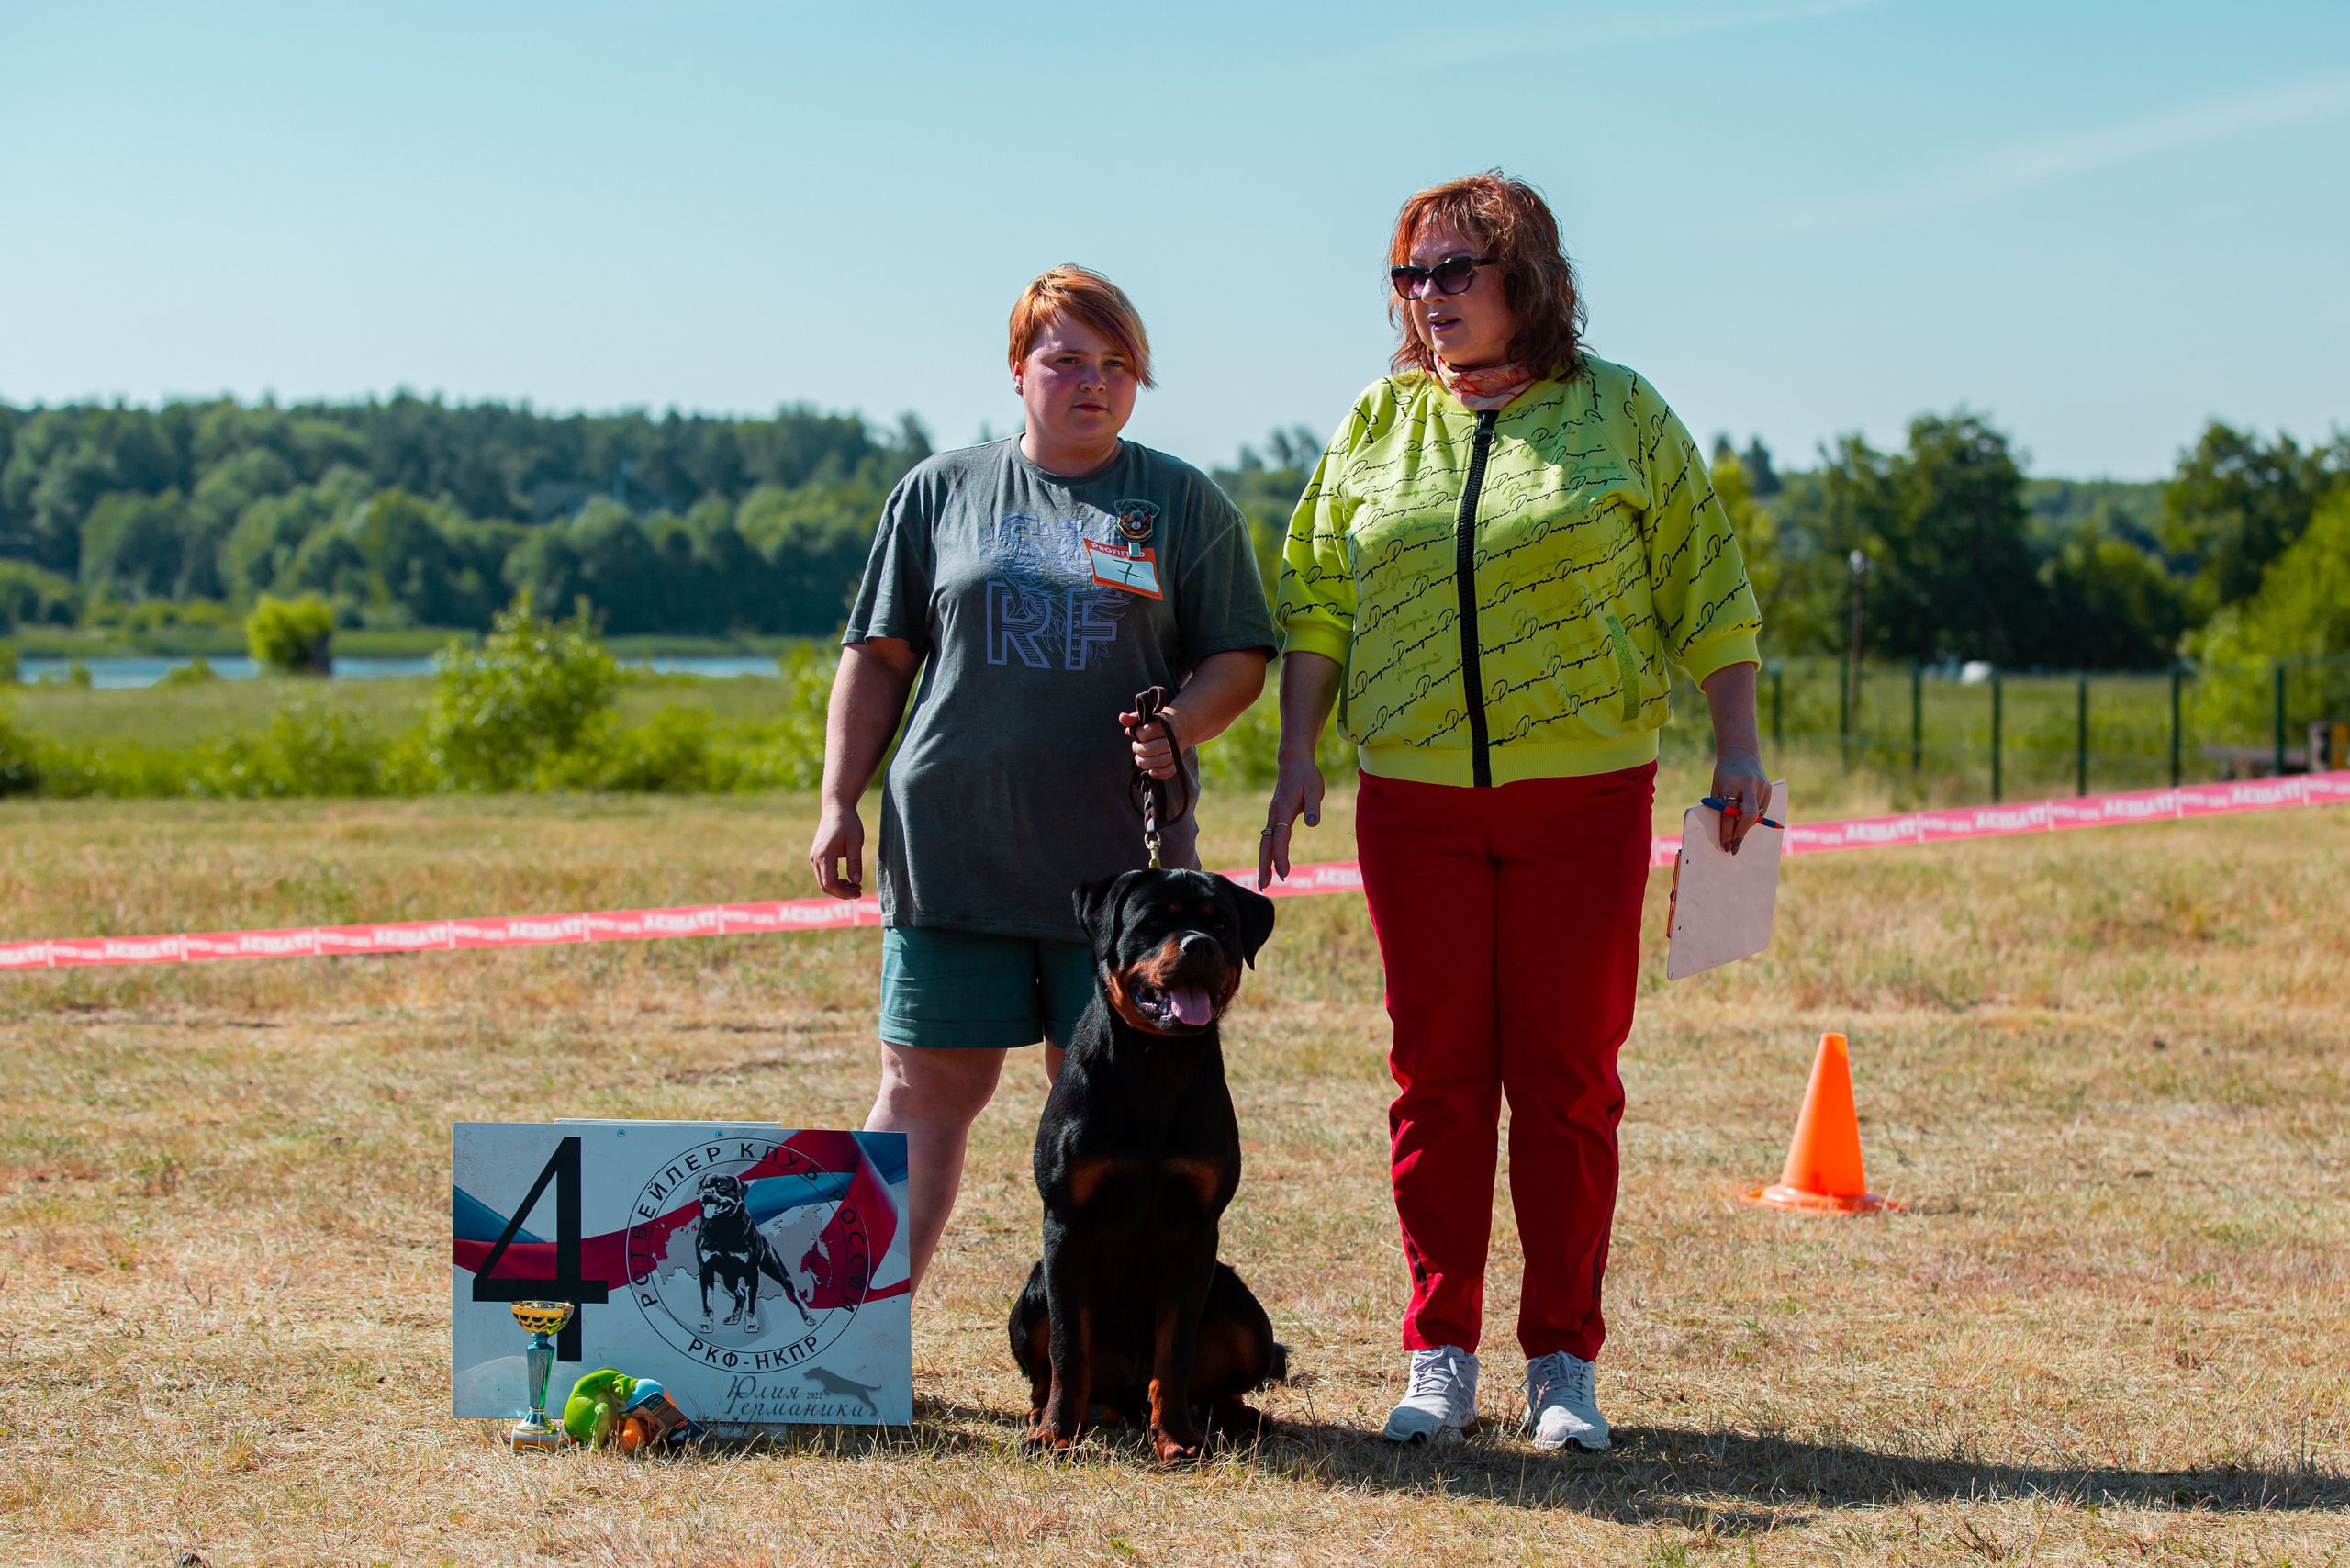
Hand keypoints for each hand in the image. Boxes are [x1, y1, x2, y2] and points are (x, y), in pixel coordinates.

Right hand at [808, 799, 865, 896]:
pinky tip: (848, 880)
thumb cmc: (848, 822)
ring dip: (838, 887)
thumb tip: (856, 882)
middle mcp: (815, 858)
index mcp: (824, 855)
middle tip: (858, 892)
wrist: (836, 807)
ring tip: (855, 887)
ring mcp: (814, 857)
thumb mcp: (855, 842)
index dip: (843, 892)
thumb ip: (855, 863)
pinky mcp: (817, 855)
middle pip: (824, 885)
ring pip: (823, 881)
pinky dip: (834, 880)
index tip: (858, 893)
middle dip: (841, 892)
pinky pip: (823, 874)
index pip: (830, 883)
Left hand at [1120, 705, 1179, 780]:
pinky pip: (1169, 772)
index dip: (1138, 733)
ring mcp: (1176, 752)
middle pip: (1149, 750)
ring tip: (1140, 756)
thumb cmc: (1161, 721)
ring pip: (1157, 762)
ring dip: (1143, 762)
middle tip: (1136, 745)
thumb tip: (1122, 717)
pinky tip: (1150, 772)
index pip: (1145, 734)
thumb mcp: (1149, 715)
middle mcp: (1173, 739)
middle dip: (1138, 749)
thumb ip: (1134, 718)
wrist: (1184, 725)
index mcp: (1166, 725)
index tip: (1138, 731)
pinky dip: (1159, 774)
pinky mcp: (1177, 762)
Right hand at [1258, 756, 1325, 884]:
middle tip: (1264, 885)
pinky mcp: (1275, 817)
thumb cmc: (1307, 775)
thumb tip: (1312, 824)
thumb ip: (1313, 807)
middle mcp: (1274, 815)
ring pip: (1265, 842)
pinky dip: (1268, 853)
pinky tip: (1269, 864)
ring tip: (1264, 881)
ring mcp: (1272, 816)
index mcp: (1283, 810)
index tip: (1284, 873)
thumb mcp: (1315, 788)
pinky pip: (1269, 838)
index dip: (1281, 856)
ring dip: (1264, 862)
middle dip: (1264, 865)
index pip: (1281, 838)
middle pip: (1266, 844)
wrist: (1293, 761)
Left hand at [1711, 746, 1772, 854]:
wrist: (1740, 754)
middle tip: (1734, 848)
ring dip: (1747, 828)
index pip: (1730, 814)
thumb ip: (1720, 807)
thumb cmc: (1723, 775)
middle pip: (1749, 816)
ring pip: (1757, 815)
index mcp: (1731, 784)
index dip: (1727, 832)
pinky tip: (1746, 821)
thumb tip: (1725, 834)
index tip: (1725, 845)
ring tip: (1738, 836)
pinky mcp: (1769, 788)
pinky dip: (1754, 818)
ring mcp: (1761, 786)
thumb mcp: (1716, 788)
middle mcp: (1748, 785)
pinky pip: (1762, 809)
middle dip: (1741, 834)